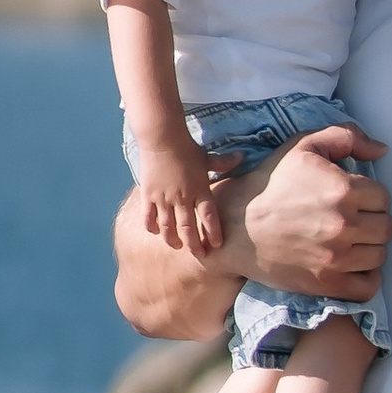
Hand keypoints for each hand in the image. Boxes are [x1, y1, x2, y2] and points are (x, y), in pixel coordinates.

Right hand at [136, 130, 222, 259]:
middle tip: (199, 255)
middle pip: (188, 228)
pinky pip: (149, 217)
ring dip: (173, 240)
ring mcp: (164, 198)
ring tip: (177, 246)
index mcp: (200, 189)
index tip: (217, 245)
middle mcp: (182, 197)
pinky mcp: (149, 195)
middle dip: (194, 245)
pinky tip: (154, 233)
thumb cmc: (186, 147)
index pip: (209, 216)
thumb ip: (224, 163)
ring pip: (168, 227)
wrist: (161, 138)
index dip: (213, 232)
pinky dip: (152, 227)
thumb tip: (242, 157)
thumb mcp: (207, 156)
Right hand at [233, 126, 391, 298]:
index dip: (370, 197)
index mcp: (342, 189)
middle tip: (351, 220)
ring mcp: (336, 258)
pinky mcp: (327, 284)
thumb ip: (346, 137)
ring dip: (368, 248)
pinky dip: (365, 278)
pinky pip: (369, 286)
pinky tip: (351, 265)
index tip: (353, 200)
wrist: (235, 227)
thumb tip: (383, 149)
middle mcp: (343, 224)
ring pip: (379, 256)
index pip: (384, 198)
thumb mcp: (304, 147)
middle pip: (386, 228)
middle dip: (372, 222)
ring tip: (349, 241)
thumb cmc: (271, 185)